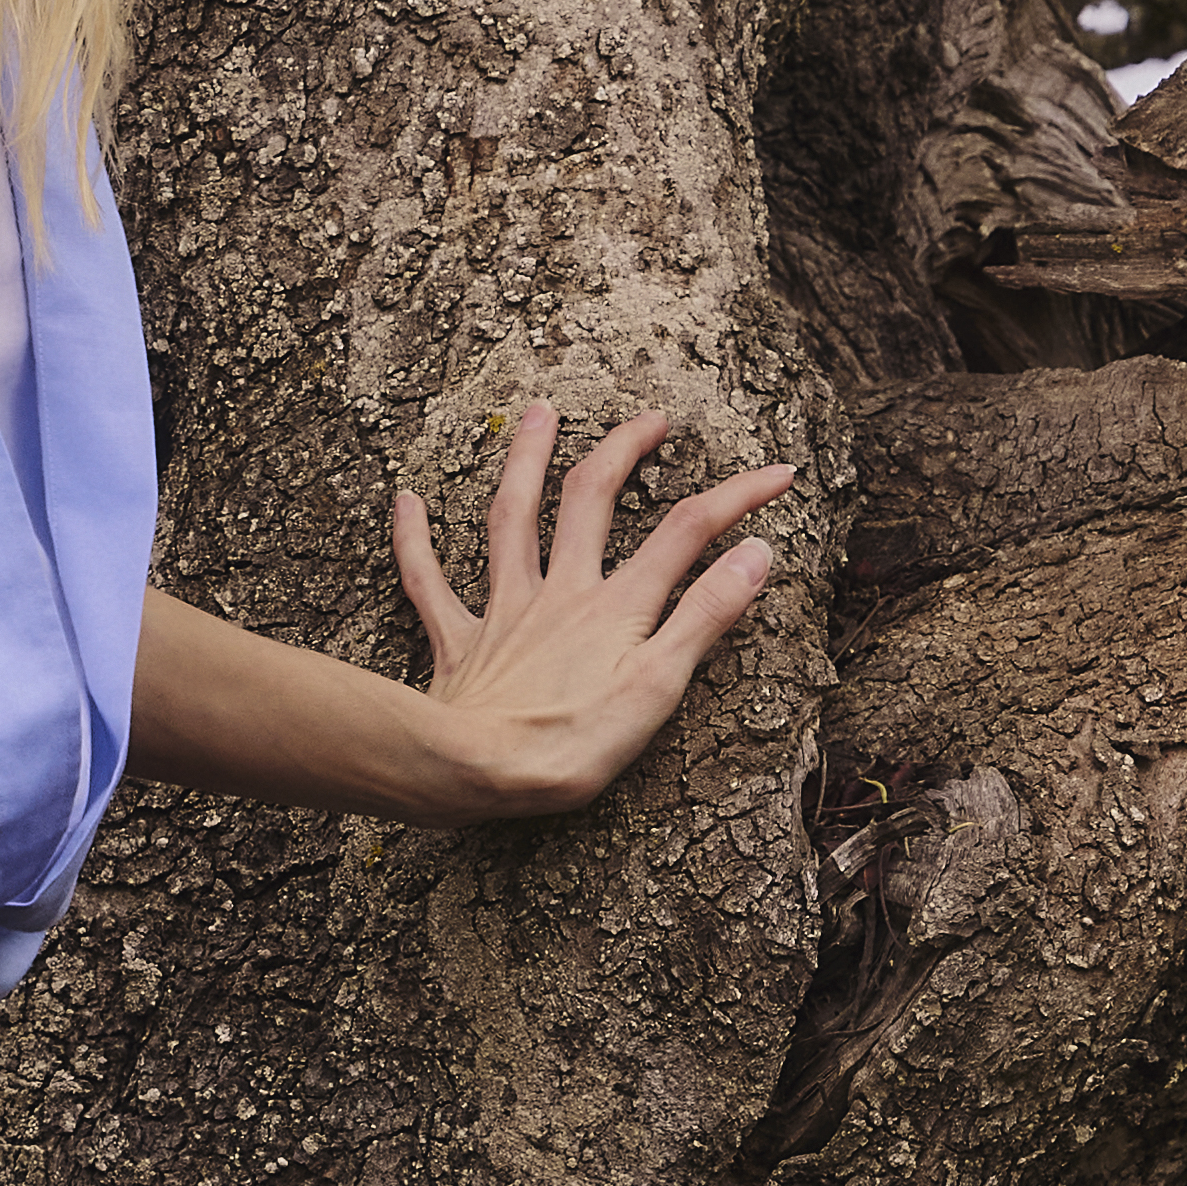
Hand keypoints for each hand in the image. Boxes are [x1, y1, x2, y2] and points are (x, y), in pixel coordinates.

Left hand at [389, 401, 797, 817]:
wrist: (477, 772)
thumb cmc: (574, 743)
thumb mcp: (660, 686)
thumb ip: (706, 615)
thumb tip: (756, 553)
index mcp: (617, 606)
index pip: (687, 532)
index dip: (738, 497)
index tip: (780, 473)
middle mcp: (561, 593)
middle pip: (592, 499)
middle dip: (625, 450)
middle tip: (651, 418)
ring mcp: (506, 613)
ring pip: (511, 519)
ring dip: (525, 460)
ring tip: (538, 413)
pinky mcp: (460, 643)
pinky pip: (428, 581)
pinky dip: (415, 540)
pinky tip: (406, 501)